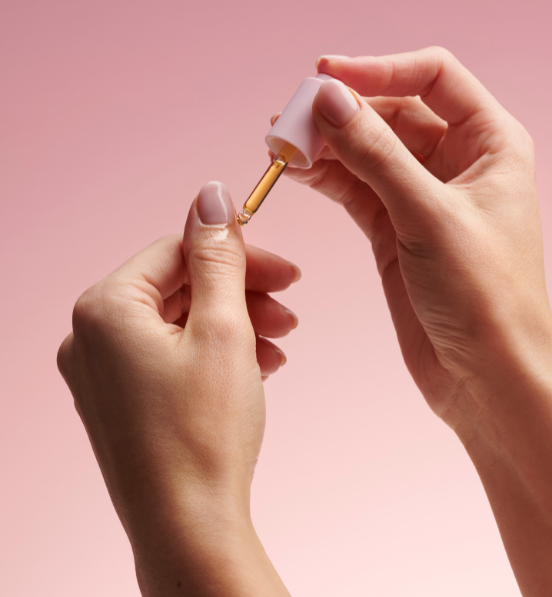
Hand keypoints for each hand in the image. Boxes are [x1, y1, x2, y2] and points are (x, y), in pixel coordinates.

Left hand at [57, 182, 294, 595]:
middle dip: (241, 294)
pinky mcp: (118, 400)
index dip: (238, 255)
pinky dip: (214, 353)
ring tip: (281, 343)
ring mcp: (100, 371)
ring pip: (178, 322)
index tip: (286, 269)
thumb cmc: (204, 432)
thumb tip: (211, 193)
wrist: (189, 530)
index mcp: (104, 307)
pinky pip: (169, 354)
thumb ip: (217, 255)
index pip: (178, 250)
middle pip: (178, 286)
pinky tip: (257, 365)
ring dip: (235, 324)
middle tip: (290, 305)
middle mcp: (89, 335)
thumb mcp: (223, 327)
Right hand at [286, 47, 551, 422]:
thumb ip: (375, 153)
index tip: (326, 75)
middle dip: (341, 112)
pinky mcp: (394, 226)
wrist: (488, 377)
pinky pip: (354, 186)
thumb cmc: (486, 296)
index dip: (379, 68)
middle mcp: (458, 161)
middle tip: (290, 118)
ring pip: (366, 149)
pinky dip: (325, 176)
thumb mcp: (428, 215)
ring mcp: (422, 194)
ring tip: (280, 143)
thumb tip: (327, 99)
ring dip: (325, 143)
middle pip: (391, 111)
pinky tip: (295, 170)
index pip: (432, 76)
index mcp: (490, 142)